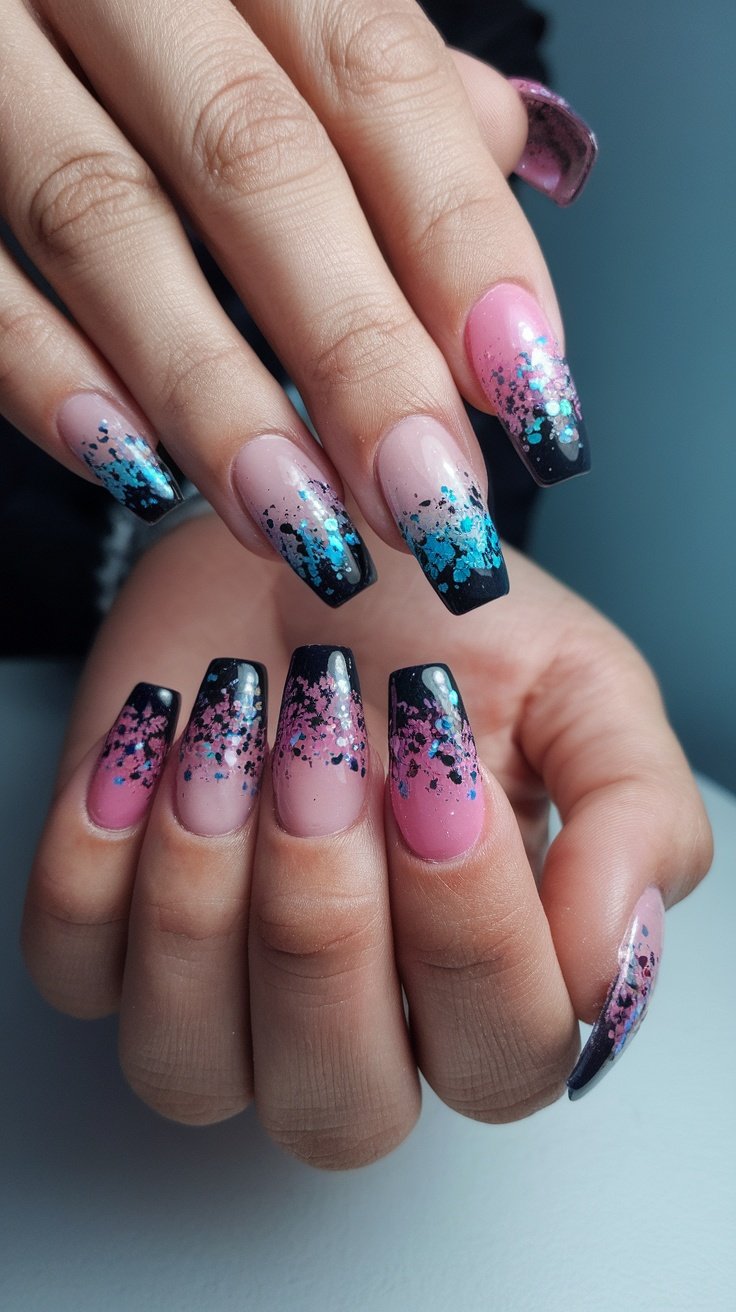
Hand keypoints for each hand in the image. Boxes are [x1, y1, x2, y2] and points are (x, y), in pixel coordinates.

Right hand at [1, 0, 594, 612]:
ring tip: (308, 527)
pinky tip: (138, 473)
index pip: (376, 76)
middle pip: (256, 162)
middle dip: (357, 352)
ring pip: (104, 219)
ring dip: (217, 398)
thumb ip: (367, 67)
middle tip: (427, 498)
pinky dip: (48, 376)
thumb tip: (495, 144)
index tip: (528, 394)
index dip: (460, 242)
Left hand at [21, 515, 711, 1164]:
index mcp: (488, 977)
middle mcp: (355, 1017)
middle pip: (340, 1104)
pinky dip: (98, 854)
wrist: (304, 537)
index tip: (445, 771)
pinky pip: (73, 968)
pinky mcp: (105, 931)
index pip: (501, 1057)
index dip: (472, 932)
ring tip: (233, 729)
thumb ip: (635, 820)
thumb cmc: (441, 622)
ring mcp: (217, 990)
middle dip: (325, 923)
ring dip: (203, 892)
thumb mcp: (581, 688)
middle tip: (325, 750)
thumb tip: (612, 963)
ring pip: (186, 1069)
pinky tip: (154, 740)